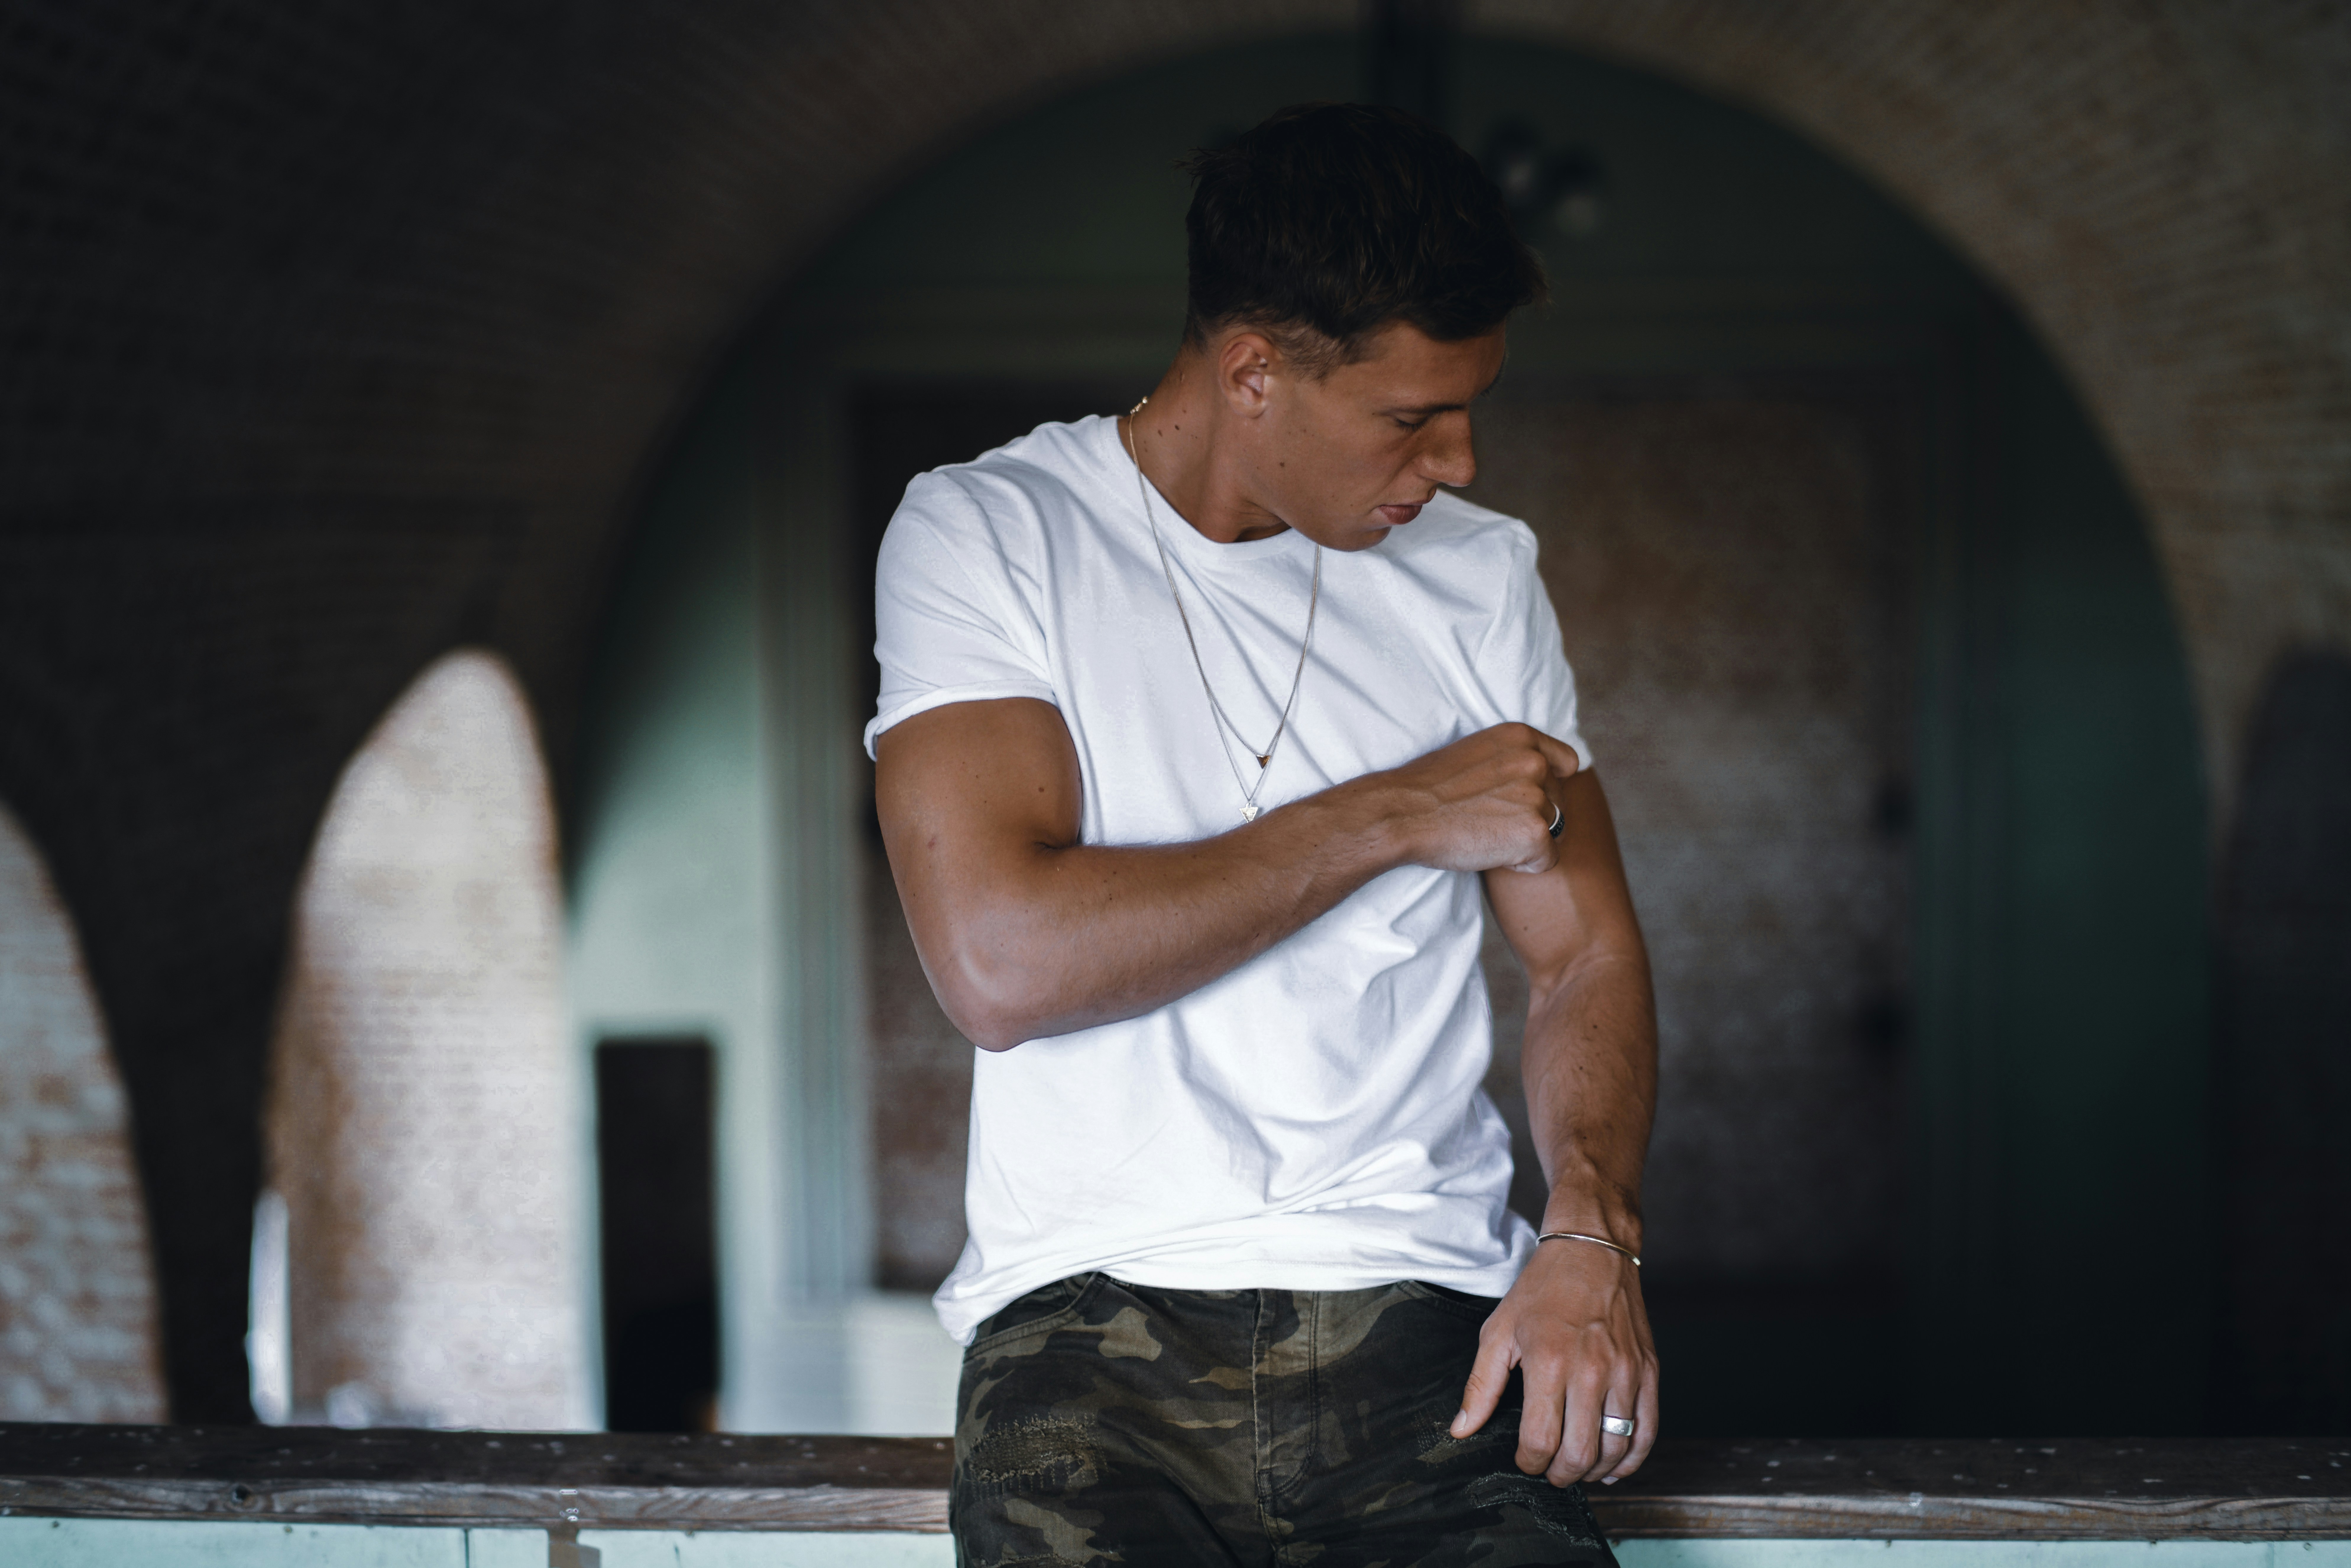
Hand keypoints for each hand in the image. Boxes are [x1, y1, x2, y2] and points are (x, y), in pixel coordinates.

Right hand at [1375, 722, 1581, 875]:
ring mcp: (1537, 796)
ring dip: (1525, 840)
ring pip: (1554, 831)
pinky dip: (1523, 865)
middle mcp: (1536, 762)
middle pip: (1559, 802)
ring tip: (1486, 834)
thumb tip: (1542, 774)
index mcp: (1522, 736)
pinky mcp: (1534, 832)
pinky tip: (1491, 852)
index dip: (1547, 786)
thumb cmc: (1429, 788)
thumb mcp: (1476, 753)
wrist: (1401, 813)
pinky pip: (1547, 860)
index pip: (1566, 763)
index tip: (1518, 798)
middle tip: (1487, 819)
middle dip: (1531, 816)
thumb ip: (1512, 758)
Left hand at [1451, 1234, 1658, 1485]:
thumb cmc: (1542, 1290)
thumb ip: (1481, 1385)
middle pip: (1579, 1452)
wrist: (1592, 1251)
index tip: (1524, 1460)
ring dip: (1593, 1471)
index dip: (1530, 1462)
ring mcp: (1626, 1372)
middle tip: (1549, 1473)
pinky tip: (1612, 1465)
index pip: (1541, 1439)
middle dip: (1560, 1474)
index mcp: (1550, 1362)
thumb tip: (1461, 1429)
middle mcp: (1592, 1371)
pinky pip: (1647, 1431)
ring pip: (1615, 1447)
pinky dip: (1631, 1458)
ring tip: (1576, 1470)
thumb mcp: (1499, 1331)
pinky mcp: (1648, 1371)